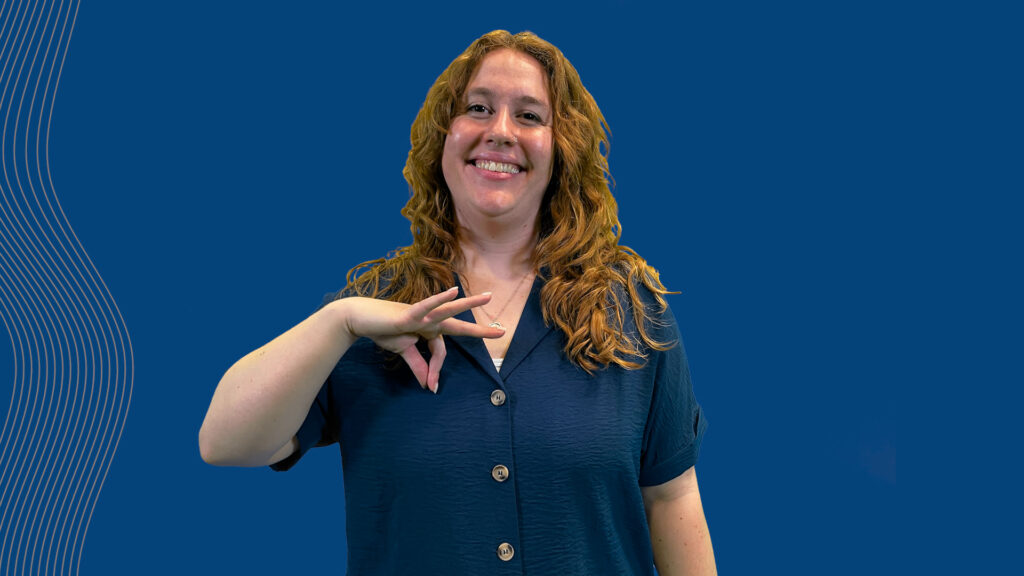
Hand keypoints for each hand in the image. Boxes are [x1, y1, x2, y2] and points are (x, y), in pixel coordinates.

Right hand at [341, 287, 503, 392]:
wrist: (360, 319)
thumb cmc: (383, 330)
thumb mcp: (403, 350)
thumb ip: (417, 365)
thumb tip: (427, 385)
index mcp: (429, 329)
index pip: (440, 352)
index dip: (436, 370)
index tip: (431, 385)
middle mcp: (429, 320)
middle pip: (458, 325)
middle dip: (479, 330)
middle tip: (501, 332)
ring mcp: (421, 315)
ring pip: (449, 310)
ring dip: (469, 304)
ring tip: (487, 298)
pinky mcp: (409, 313)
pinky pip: (427, 306)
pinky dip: (440, 299)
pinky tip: (454, 291)